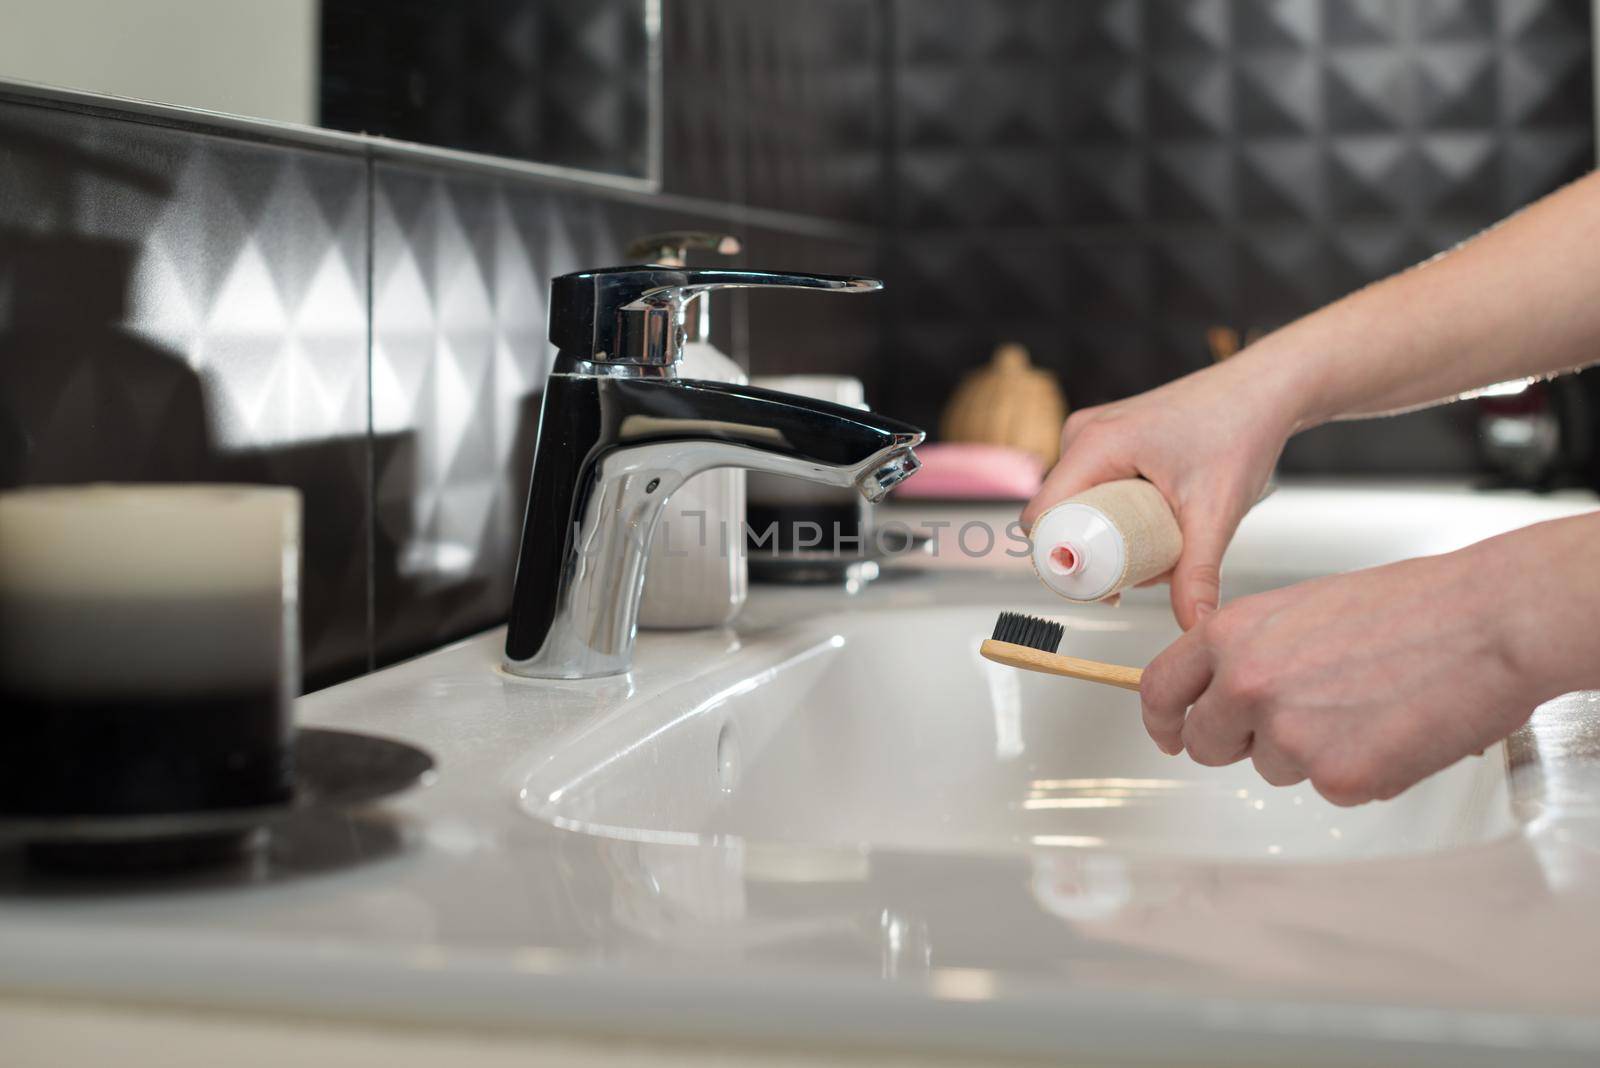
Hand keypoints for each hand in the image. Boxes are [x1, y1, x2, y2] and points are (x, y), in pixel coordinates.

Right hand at [1022, 355, 1304, 628]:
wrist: (1266, 388)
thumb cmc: (1241, 429)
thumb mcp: (1215, 511)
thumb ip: (1199, 573)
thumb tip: (1194, 625)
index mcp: (1093, 444)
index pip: (1042, 518)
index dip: (1058, 560)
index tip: (1099, 586)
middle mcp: (1084, 435)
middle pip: (1060, 515)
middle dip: (1096, 555)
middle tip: (1145, 575)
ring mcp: (1095, 434)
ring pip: (1080, 505)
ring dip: (1112, 537)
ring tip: (1167, 547)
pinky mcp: (1111, 438)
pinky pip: (1096, 488)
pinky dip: (1121, 516)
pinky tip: (1161, 525)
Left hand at [1138, 543, 1540, 805]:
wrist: (1489, 622)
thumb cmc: (1414, 605)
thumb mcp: (1302, 607)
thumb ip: (1253, 649)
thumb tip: (1229, 689)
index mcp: (1233, 634)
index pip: (1160, 689)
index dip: (1161, 720)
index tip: (1169, 734)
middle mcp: (1247, 685)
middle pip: (1207, 743)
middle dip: (1237, 742)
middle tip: (1289, 723)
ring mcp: (1289, 736)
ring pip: (1273, 767)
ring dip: (1309, 751)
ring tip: (1365, 705)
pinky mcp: (1338, 778)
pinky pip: (1331, 788)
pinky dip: (1360, 770)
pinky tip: (1394, 729)